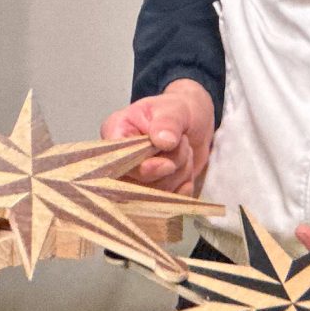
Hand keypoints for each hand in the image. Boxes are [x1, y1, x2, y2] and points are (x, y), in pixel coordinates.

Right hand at [98, 79, 216, 190]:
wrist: (194, 123)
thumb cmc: (177, 111)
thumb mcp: (175, 109)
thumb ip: (167, 123)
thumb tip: (164, 141)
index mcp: (115, 131)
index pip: (117, 160)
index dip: (141, 167)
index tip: (166, 163)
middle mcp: (119, 158)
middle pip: (136, 182)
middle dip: (168, 166)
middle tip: (182, 144)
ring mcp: (134, 178)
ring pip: (154, 193)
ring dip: (179, 173)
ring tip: (184, 151)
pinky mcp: (151, 192)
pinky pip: (167, 201)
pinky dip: (183, 186)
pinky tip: (186, 169)